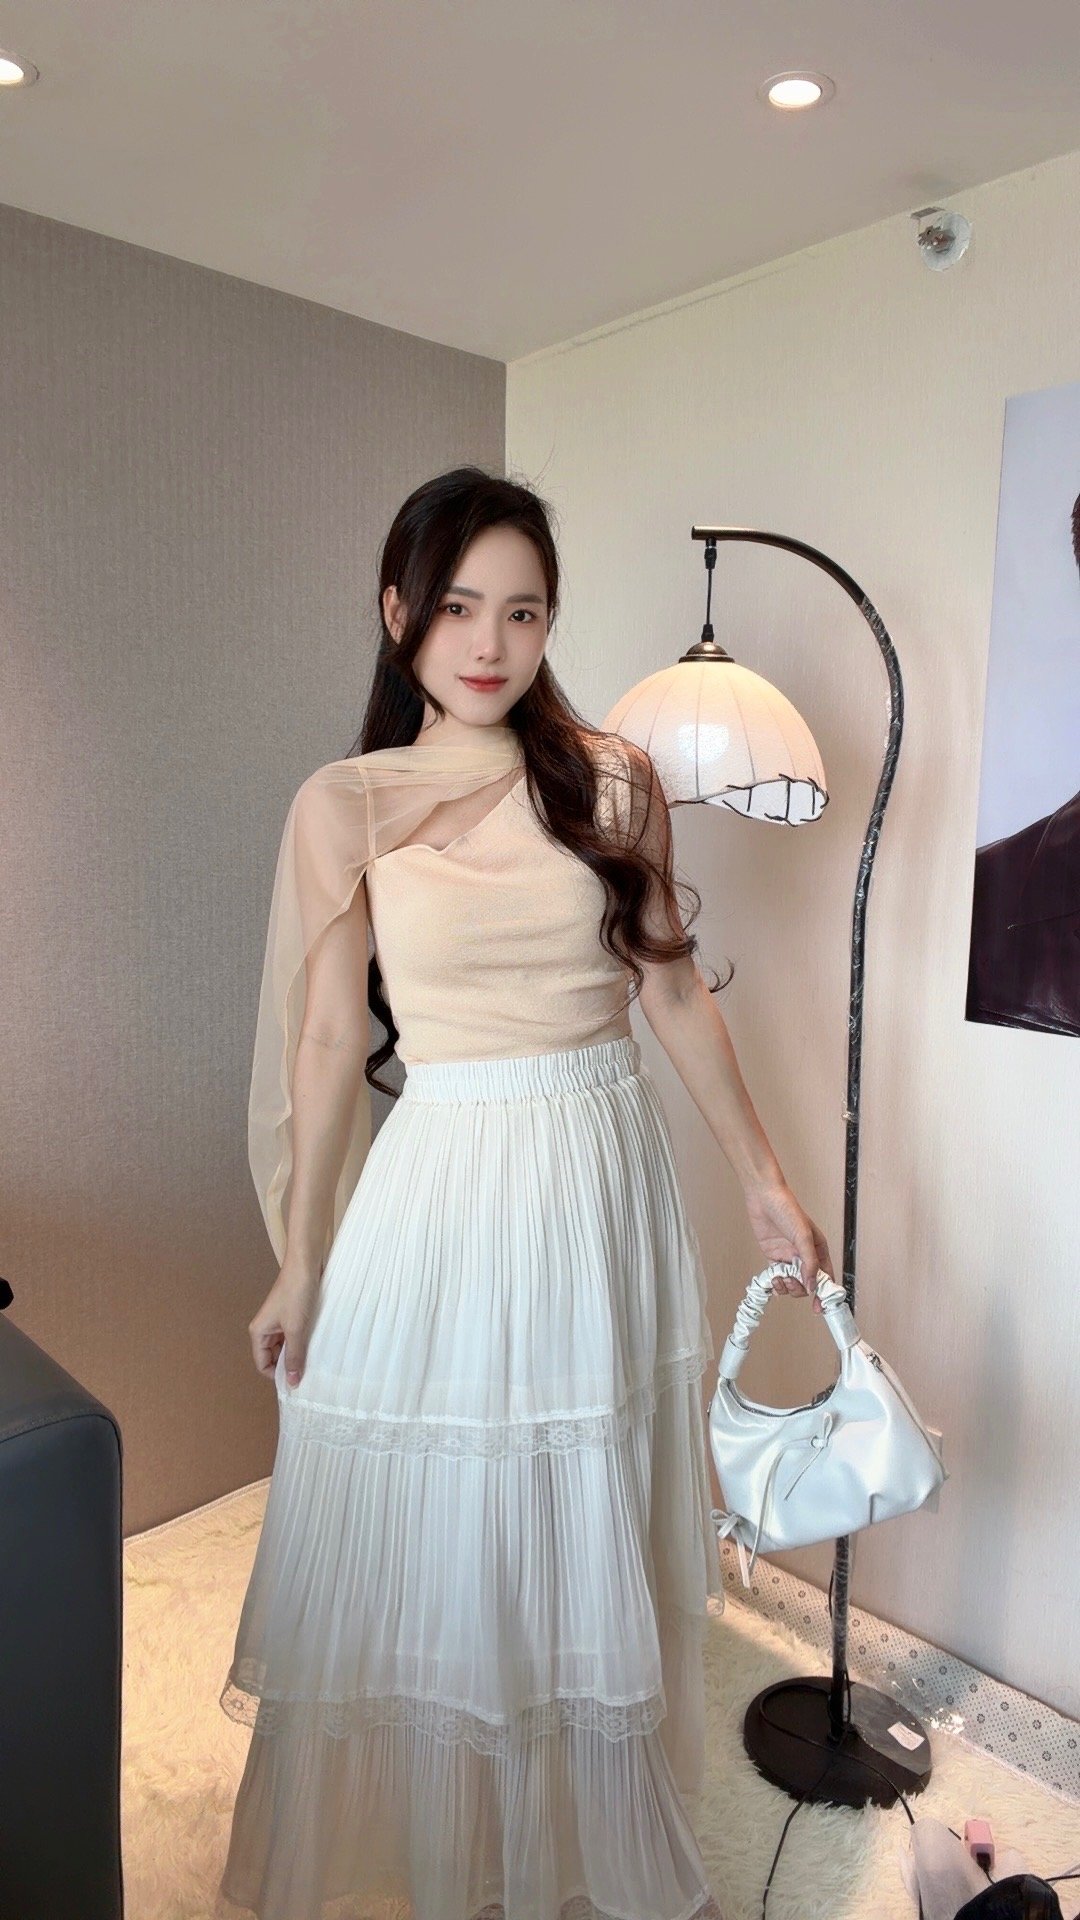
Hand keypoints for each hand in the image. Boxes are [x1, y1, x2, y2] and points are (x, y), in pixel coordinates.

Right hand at [248, 1260, 321, 1385]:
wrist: (306, 1264)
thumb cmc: (296, 1294)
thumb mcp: (296, 1329)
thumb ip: (294, 1356)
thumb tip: (291, 1382)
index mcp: (258, 1332)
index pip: (262, 1364)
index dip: (277, 1375)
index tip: (296, 1382)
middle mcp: (265, 1328)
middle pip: (273, 1356)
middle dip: (288, 1365)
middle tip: (308, 1373)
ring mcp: (278, 1321)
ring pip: (285, 1346)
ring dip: (297, 1353)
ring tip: (314, 1360)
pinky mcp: (291, 1315)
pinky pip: (294, 1335)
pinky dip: (303, 1342)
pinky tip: (316, 1345)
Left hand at [742, 1180, 835, 1314]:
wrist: (764, 1198)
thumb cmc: (788, 1210)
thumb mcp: (803, 1236)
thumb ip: (809, 1262)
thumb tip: (812, 1286)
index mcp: (818, 1249)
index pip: (826, 1277)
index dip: (824, 1294)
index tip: (820, 1308)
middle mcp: (805, 1255)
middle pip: (808, 1283)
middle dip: (801, 1289)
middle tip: (793, 1284)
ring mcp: (789, 1257)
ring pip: (792, 1283)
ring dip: (787, 1287)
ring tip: (781, 1281)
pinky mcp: (774, 1256)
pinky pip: (778, 1277)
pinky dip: (776, 1283)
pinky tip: (774, 1281)